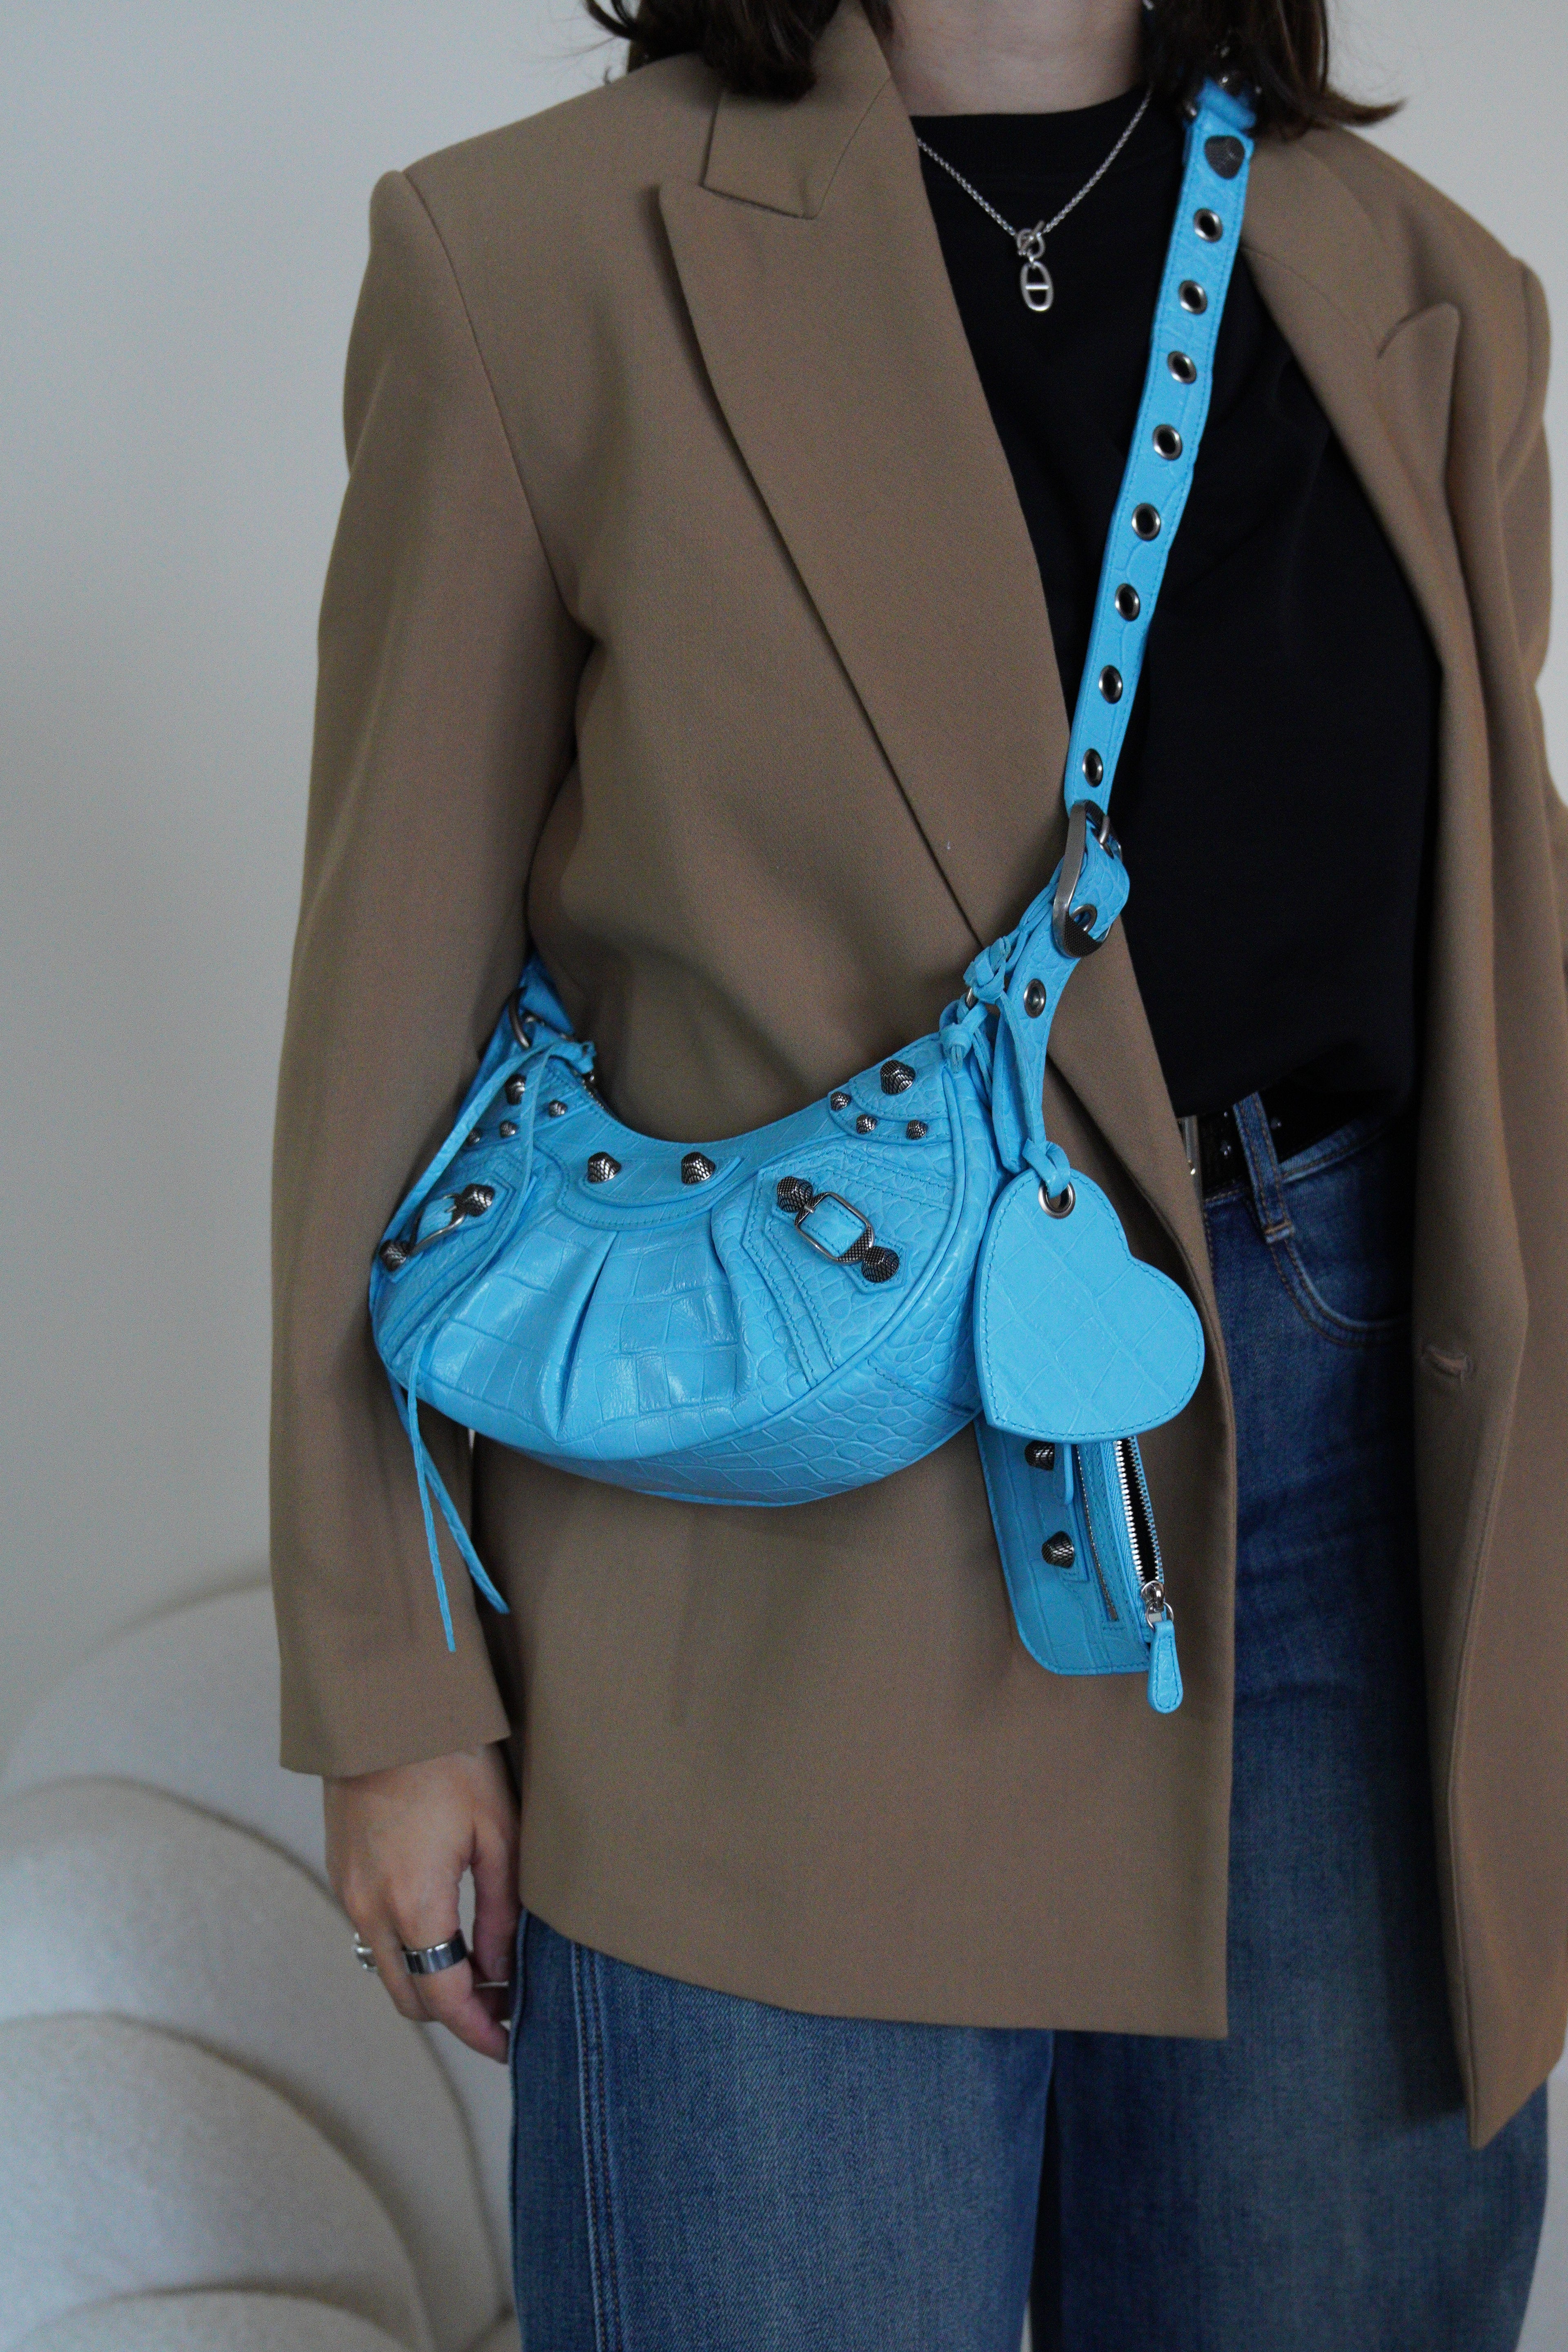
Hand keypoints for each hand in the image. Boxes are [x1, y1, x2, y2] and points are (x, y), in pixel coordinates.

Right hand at [324, 1744, 518, 2061]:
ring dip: (427, 1981)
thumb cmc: (451, 1760)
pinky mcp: (340, 1871)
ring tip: (477, 1969)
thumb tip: (502, 1970)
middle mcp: (369, 1910)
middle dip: (453, 2013)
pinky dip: (405, 1949)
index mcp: (413, 1906)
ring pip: (386, 1967)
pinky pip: (371, 1934)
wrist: (384, 1708)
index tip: (507, 2044)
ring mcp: (348, 1891)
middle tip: (499, 2008)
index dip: (477, 2031)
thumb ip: (502, 1910)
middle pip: (408, 1995)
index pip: (444, 1999)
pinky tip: (441, 1930)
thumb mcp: (498, 1832)